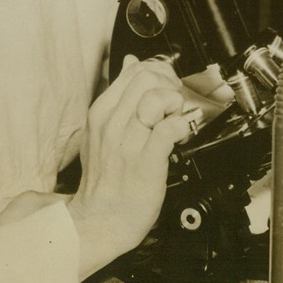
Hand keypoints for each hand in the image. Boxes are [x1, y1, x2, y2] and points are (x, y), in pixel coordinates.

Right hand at [69, 56, 190, 278]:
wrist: (101, 219)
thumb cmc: (105, 179)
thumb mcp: (101, 130)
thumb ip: (117, 96)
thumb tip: (129, 62)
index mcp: (101, 113)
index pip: (133, 72)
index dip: (158, 74)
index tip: (165, 88)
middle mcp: (112, 123)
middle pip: (146, 78)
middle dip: (168, 84)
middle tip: (173, 104)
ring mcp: (128, 141)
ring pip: (156, 97)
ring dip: (174, 104)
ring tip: (173, 119)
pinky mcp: (147, 160)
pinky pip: (170, 127)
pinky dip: (181, 126)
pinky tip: (179, 135)